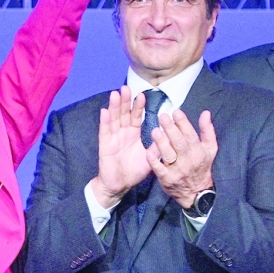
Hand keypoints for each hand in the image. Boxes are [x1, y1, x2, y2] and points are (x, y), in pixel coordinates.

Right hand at [91, 87, 151, 207]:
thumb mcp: (150, 157)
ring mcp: (112, 137)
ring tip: (116, 94)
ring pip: (114, 118)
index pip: (136, 116)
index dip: (138, 106)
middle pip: (123, 113)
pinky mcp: (105, 145)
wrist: (120, 184)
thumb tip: (169, 134)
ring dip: (114, 106)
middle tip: (127, 88)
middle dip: (125, 101)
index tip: (142, 95)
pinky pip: (105, 131)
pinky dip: (105, 121)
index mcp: (133, 133)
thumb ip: (157, 146)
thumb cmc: (135, 171)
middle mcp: (122, 132)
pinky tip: (105, 111)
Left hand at [147, 110, 217, 209]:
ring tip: (155, 130)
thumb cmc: (202, 165)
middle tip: (163, 117)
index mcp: (199, 151)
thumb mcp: (209, 149)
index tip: (176, 112)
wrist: (196, 192)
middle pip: (179, 143)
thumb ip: (207, 130)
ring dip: (161, 143)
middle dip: (171, 129)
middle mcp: (188, 160)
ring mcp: (177, 170)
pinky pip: (159, 169)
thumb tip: (205, 113)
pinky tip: (148, 151)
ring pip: (169, 155)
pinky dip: (154, 161)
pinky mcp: (167, 179)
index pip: (191, 135)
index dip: (183, 123)